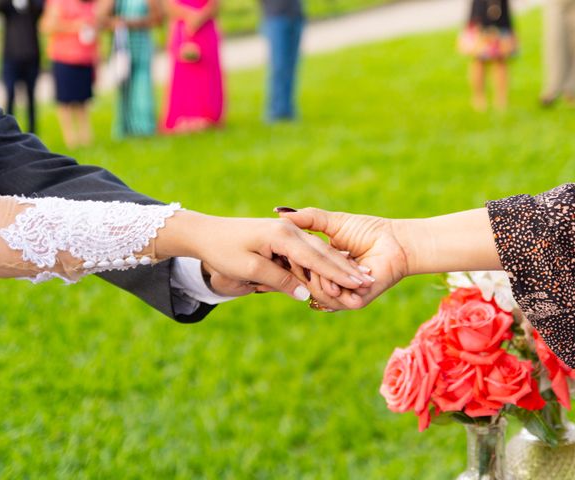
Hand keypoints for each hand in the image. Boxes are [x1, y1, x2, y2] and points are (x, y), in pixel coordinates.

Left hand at [158, 211, 373, 302]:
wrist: (206, 233)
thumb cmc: (223, 251)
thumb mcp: (249, 269)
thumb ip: (278, 280)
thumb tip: (303, 295)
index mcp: (282, 236)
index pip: (316, 257)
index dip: (337, 273)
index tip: (357, 284)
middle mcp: (288, 231)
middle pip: (323, 253)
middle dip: (345, 269)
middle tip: (368, 283)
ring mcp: (286, 232)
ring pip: (318, 251)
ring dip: (338, 265)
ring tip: (359, 278)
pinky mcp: (282, 236)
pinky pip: (308, 250)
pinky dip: (324, 262)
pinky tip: (336, 270)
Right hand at [276, 207, 409, 309]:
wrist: (395, 241)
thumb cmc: (368, 230)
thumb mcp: (332, 222)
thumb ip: (307, 219)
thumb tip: (279, 212)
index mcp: (324, 267)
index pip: (300, 269)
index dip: (289, 262)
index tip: (279, 252)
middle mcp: (332, 283)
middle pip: (306, 284)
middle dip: (303, 273)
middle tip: (300, 261)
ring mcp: (344, 294)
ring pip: (318, 295)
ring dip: (319, 281)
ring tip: (322, 270)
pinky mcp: (357, 302)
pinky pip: (336, 301)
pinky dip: (332, 289)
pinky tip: (335, 279)